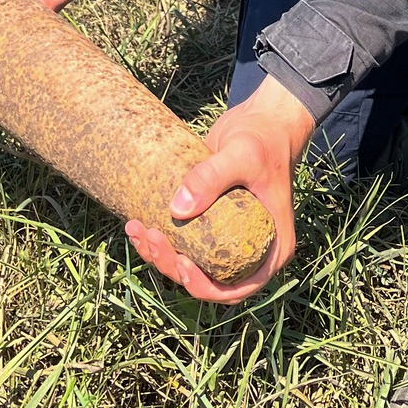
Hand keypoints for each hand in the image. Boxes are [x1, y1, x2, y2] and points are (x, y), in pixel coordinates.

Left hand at [125, 75, 315, 304]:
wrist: (261, 119)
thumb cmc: (263, 138)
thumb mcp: (242, 155)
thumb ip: (212, 177)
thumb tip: (176, 209)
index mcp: (271, 249)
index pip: (238, 288)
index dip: (207, 288)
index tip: (182, 265)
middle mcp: (249, 251)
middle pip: (207, 280)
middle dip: (171, 266)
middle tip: (149, 236)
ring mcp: (227, 239)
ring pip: (190, 264)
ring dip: (158, 254)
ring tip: (136, 228)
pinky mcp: (209, 223)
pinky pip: (183, 242)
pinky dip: (158, 237)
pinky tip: (136, 221)